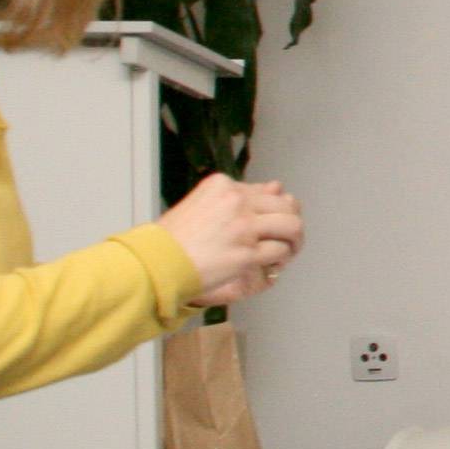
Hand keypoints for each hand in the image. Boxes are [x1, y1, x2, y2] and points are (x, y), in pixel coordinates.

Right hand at [164, 173, 305, 306]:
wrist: (156, 263)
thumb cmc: (173, 239)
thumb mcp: (203, 204)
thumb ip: (238, 196)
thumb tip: (278, 187)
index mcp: (223, 185)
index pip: (266, 192)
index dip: (274, 210)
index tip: (270, 224)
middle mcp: (236, 201)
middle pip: (285, 206)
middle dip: (291, 222)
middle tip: (288, 238)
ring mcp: (243, 227)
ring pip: (291, 226)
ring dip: (294, 240)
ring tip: (288, 250)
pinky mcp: (247, 253)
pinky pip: (280, 251)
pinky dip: (282, 258)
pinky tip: (274, 263)